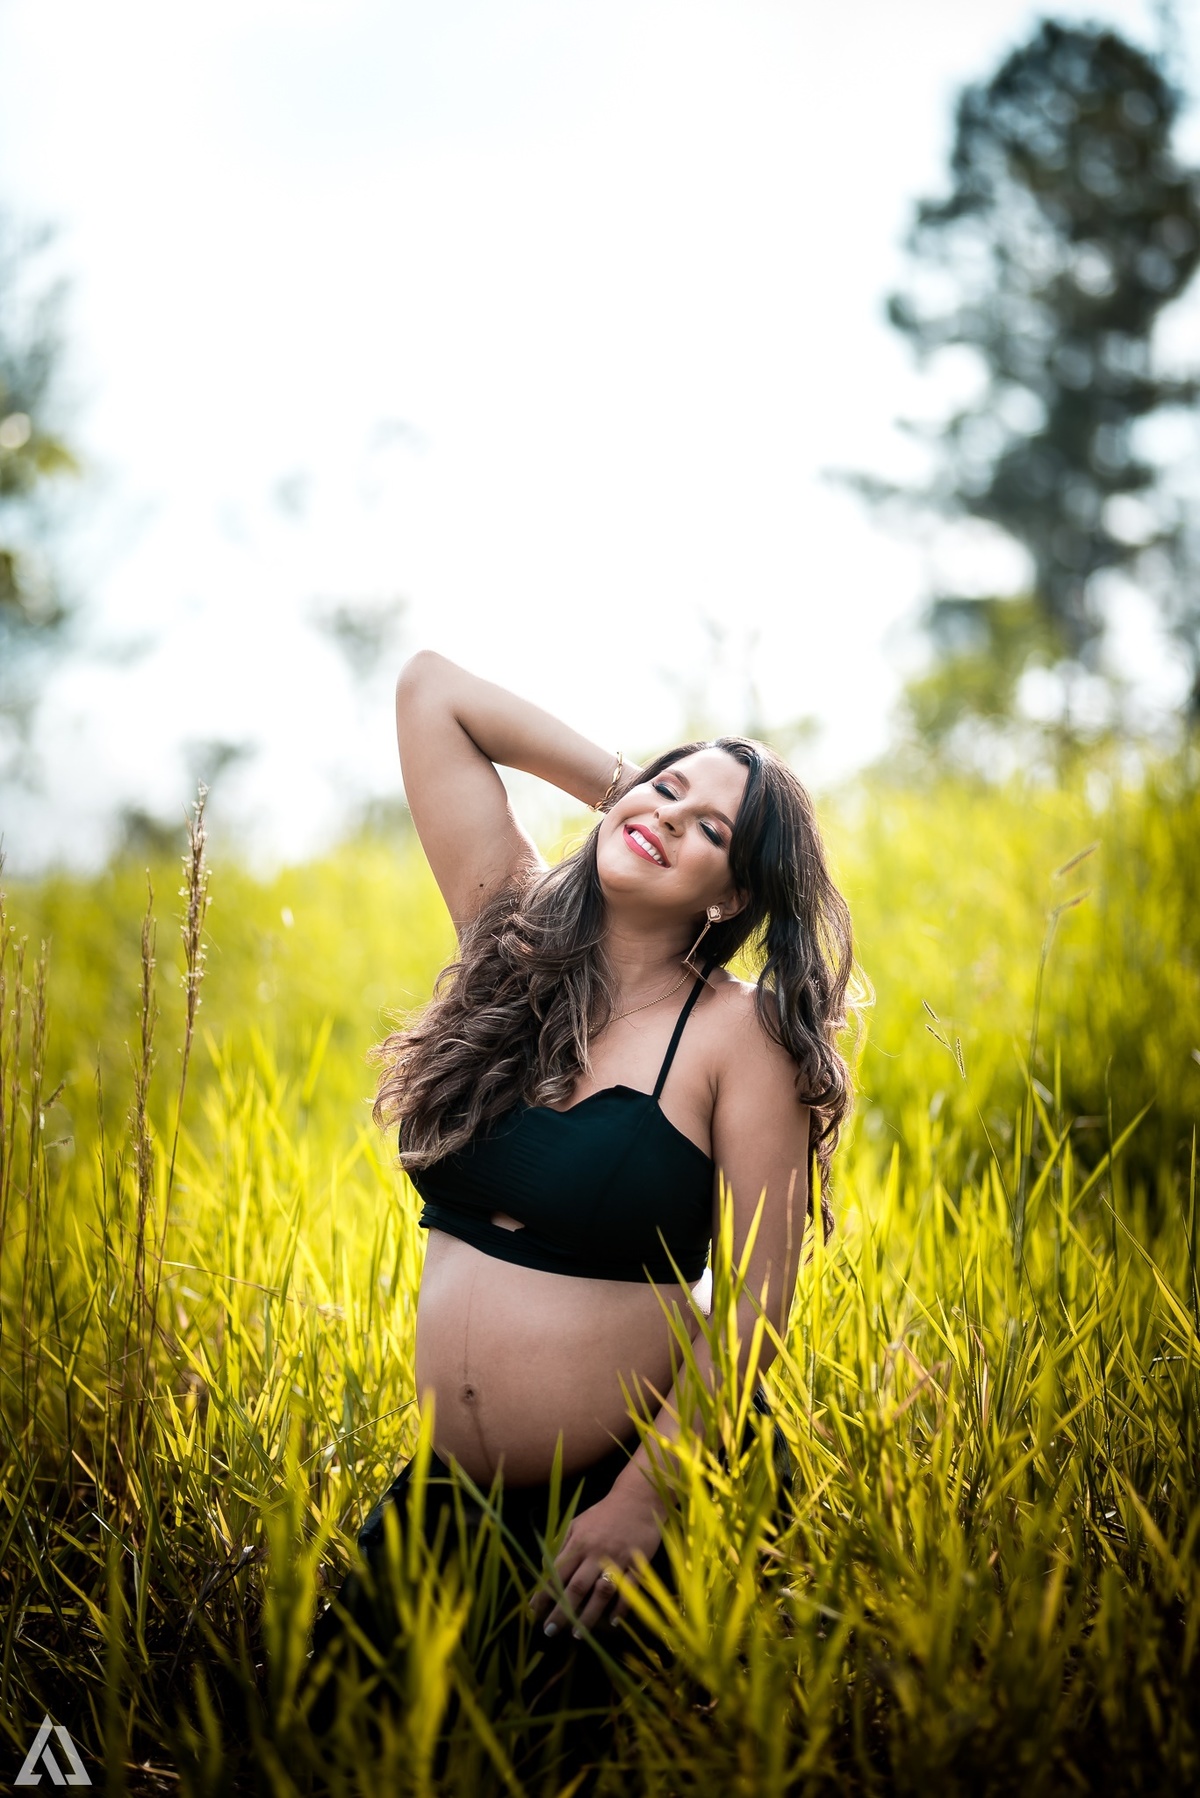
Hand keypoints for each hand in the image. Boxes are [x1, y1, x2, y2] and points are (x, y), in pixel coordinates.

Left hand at [529, 1478, 664, 1639]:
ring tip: (577, 1634)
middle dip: (561, 1611)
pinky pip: (629, 1590)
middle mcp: (596, 1553)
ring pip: (601, 1592)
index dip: (544, 1593)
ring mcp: (618, 1559)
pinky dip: (621, 1607)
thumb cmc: (604, 1513)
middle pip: (577, 1587)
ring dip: (589, 1615)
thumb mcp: (577, 1522)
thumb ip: (561, 1543)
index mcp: (579, 1542)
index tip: (533, 1611)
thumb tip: (545, 1566)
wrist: (637, 1499)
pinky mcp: (637, 1563)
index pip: (558, 1572)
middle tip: (549, 1631)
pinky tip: (613, 1621)